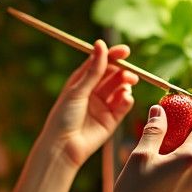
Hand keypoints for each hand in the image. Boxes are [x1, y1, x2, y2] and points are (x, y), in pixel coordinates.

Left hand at [39, 40, 137, 168]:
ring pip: (120, 88)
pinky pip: (123, 105)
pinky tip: (126, 98)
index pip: (100, 63)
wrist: (63, 147)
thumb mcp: (77, 90)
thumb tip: (101, 44)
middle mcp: (93, 92)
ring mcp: (103, 105)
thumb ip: (93, 70)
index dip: (113, 55)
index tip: (125, 51)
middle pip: (113, 75)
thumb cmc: (63, 117)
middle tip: (128, 72)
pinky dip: (127, 99)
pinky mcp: (112, 120)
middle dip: (123, 71)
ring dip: (126, 83)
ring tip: (128, 83)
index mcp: (82, 81)